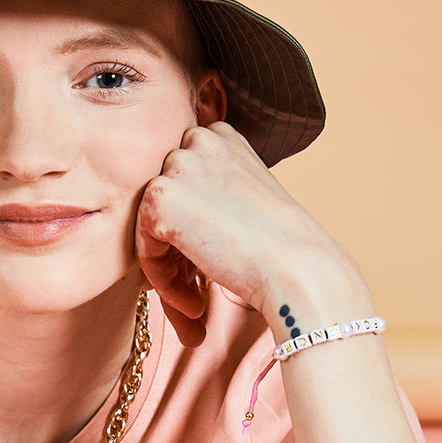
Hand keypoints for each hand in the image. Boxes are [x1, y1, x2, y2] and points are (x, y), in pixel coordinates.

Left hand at [135, 122, 367, 345]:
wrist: (297, 268)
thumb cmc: (280, 247)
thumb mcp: (244, 201)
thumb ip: (208, 196)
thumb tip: (170, 224)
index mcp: (221, 136)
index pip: (181, 184)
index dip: (187, 230)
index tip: (202, 267)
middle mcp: (197, 140)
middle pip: (163, 205)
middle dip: (174, 253)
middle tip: (194, 293)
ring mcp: (178, 166)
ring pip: (150, 228)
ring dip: (168, 271)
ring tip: (196, 305)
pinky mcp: (160, 198)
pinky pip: (144, 249)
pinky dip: (163, 282)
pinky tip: (194, 303)